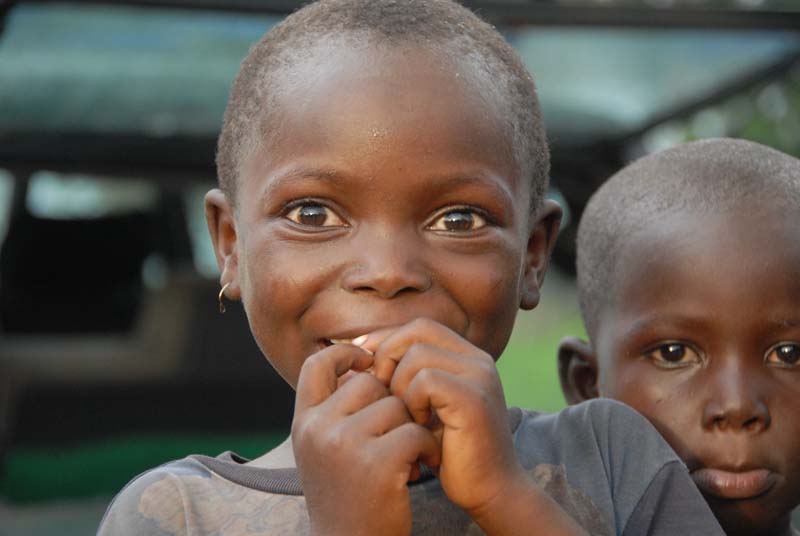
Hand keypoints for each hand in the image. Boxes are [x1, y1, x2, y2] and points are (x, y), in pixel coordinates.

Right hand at [292, 343, 439, 535]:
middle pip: (369, 382)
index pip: (316, 363)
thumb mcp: (324, 450)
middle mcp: (318, 429)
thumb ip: (335, 410)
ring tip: (410, 454)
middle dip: (391, 403)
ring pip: (396, 405)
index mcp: (303, 423)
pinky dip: (427, 447)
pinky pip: (415, 431)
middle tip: (399, 432)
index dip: (346, 354)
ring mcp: (345, 445)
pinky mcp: (377, 464)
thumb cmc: (347, 497)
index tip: (369, 361)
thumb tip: (364, 362)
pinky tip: (423, 466)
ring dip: (413, 426)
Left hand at [361, 319, 586, 534]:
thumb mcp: (423, 406)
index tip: (363, 364)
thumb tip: (356, 351)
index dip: (387, 340)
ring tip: (406, 417)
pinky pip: (426, 380)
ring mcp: (479, 376)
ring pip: (417, 356)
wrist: (490, 492)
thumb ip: (402, 377)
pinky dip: (413, 402)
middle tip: (381, 393)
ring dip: (399, 386)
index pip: (418, 327)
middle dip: (388, 357)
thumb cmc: (449, 452)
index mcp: (467, 357)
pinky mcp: (474, 399)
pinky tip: (419, 426)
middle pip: (416, 332)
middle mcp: (478, 360)